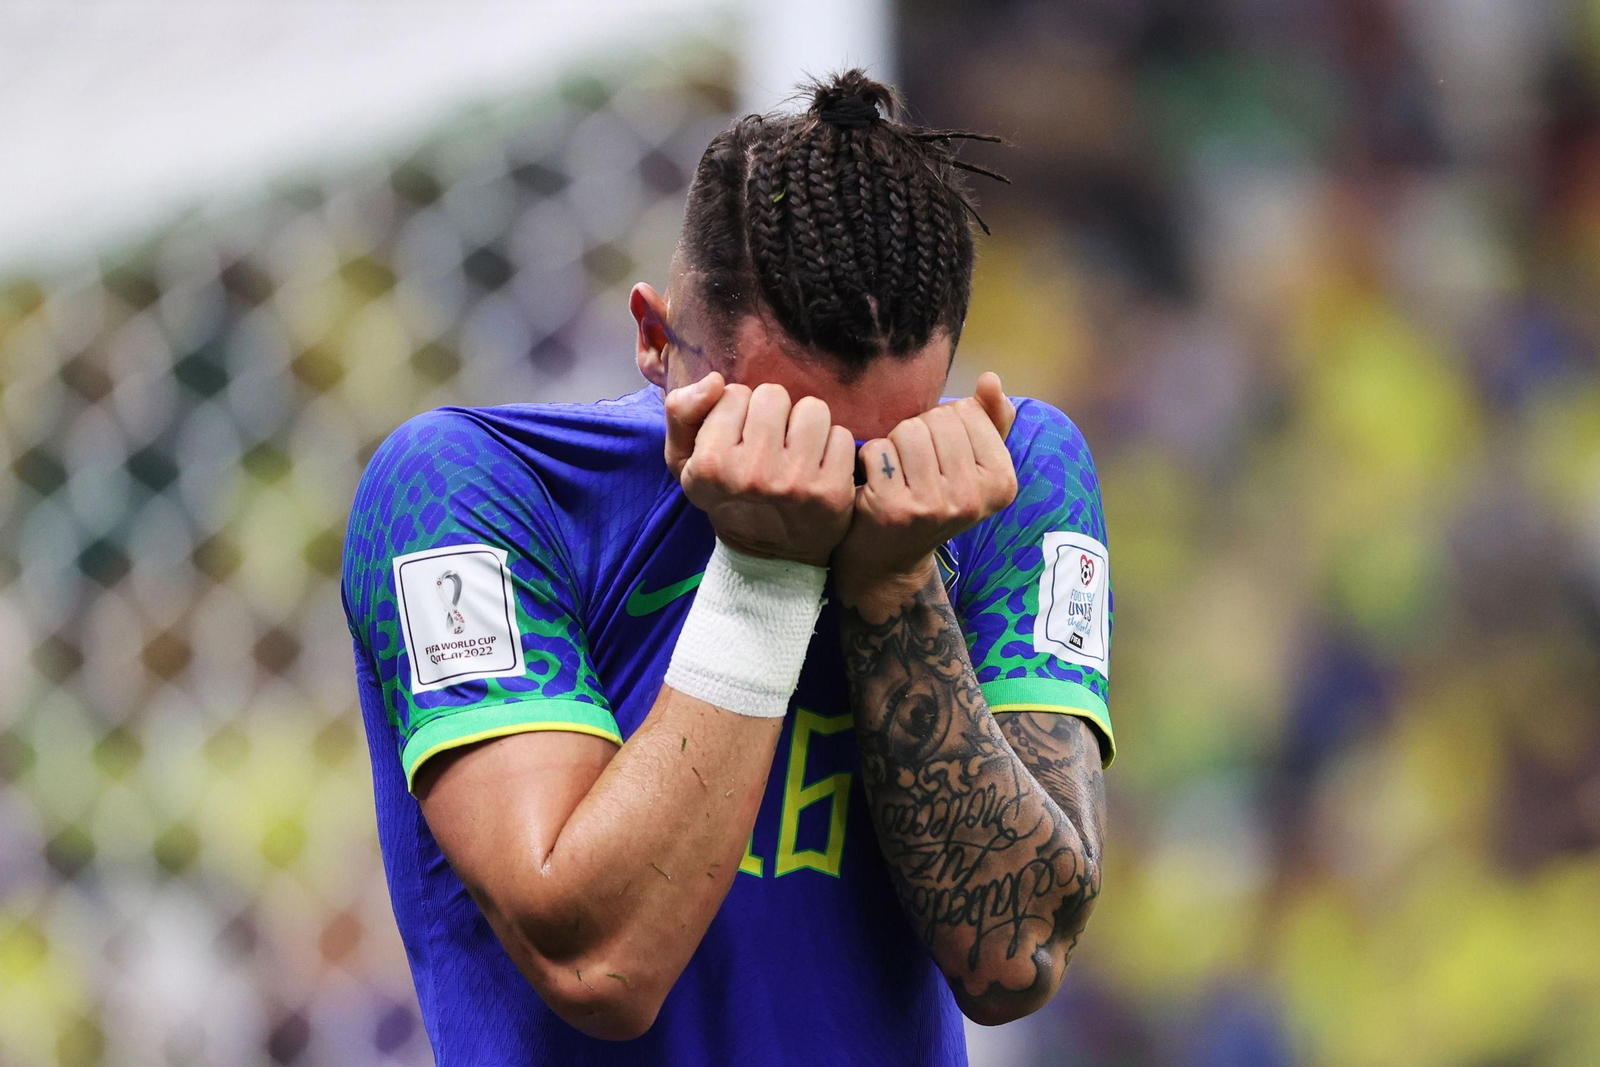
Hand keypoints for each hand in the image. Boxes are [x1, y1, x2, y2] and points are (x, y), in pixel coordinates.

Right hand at [665, 373, 857, 567]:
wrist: (771, 554)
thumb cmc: (726, 498)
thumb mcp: (685, 461)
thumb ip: (682, 412)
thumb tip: (714, 381)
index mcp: (710, 465)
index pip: (733, 393)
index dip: (737, 411)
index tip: (738, 439)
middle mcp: (752, 474)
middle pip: (773, 395)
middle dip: (772, 414)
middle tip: (770, 444)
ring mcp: (795, 483)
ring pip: (812, 409)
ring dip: (805, 425)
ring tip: (796, 450)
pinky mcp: (833, 491)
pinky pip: (842, 436)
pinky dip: (832, 447)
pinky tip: (818, 467)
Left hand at [832, 372, 1018, 603]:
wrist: (891, 557)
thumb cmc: (933, 499)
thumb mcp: (972, 465)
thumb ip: (990, 420)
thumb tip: (991, 379)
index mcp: (1002, 483)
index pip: (968, 412)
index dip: (946, 424)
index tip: (941, 456)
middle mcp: (972, 498)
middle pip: (938, 419)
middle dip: (921, 431)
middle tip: (916, 467)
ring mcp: (933, 505)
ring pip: (908, 430)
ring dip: (895, 444)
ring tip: (898, 471)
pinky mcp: (893, 508)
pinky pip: (879, 449)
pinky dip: (871, 459)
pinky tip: (878, 482)